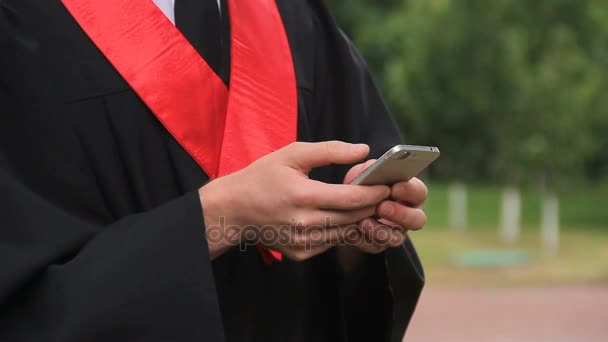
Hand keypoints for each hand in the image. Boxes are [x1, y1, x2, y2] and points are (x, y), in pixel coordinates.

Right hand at [199, 141, 390, 259]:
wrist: (234, 210)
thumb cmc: (262, 176)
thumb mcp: (292, 154)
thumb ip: (329, 150)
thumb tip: (363, 150)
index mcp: (302, 196)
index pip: (351, 198)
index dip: (374, 192)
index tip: (387, 184)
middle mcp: (303, 223)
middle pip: (353, 217)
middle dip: (372, 205)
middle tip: (385, 192)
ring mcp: (302, 241)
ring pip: (345, 232)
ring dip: (360, 219)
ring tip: (369, 204)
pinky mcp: (300, 253)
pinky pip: (331, 242)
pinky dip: (341, 230)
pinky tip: (344, 216)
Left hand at [338, 160, 427, 269]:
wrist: (342, 208)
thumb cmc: (359, 185)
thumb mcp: (361, 175)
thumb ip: (366, 170)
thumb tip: (370, 167)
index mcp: (408, 193)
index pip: (419, 192)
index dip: (410, 190)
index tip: (395, 186)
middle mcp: (407, 214)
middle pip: (418, 219)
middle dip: (401, 213)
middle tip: (382, 207)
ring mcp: (395, 232)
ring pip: (399, 238)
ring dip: (381, 230)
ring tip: (364, 221)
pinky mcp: (378, 245)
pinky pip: (376, 246)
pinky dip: (364, 238)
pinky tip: (352, 230)